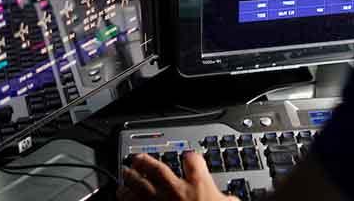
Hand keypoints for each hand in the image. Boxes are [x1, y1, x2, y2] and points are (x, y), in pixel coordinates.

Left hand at [119, 152, 234, 200]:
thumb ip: (226, 199)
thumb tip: (231, 200)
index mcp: (198, 184)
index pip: (192, 160)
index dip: (190, 157)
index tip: (189, 157)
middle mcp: (176, 190)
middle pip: (157, 168)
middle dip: (146, 161)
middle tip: (138, 158)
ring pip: (139, 186)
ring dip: (131, 179)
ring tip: (125, 175)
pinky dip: (127, 200)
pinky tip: (122, 197)